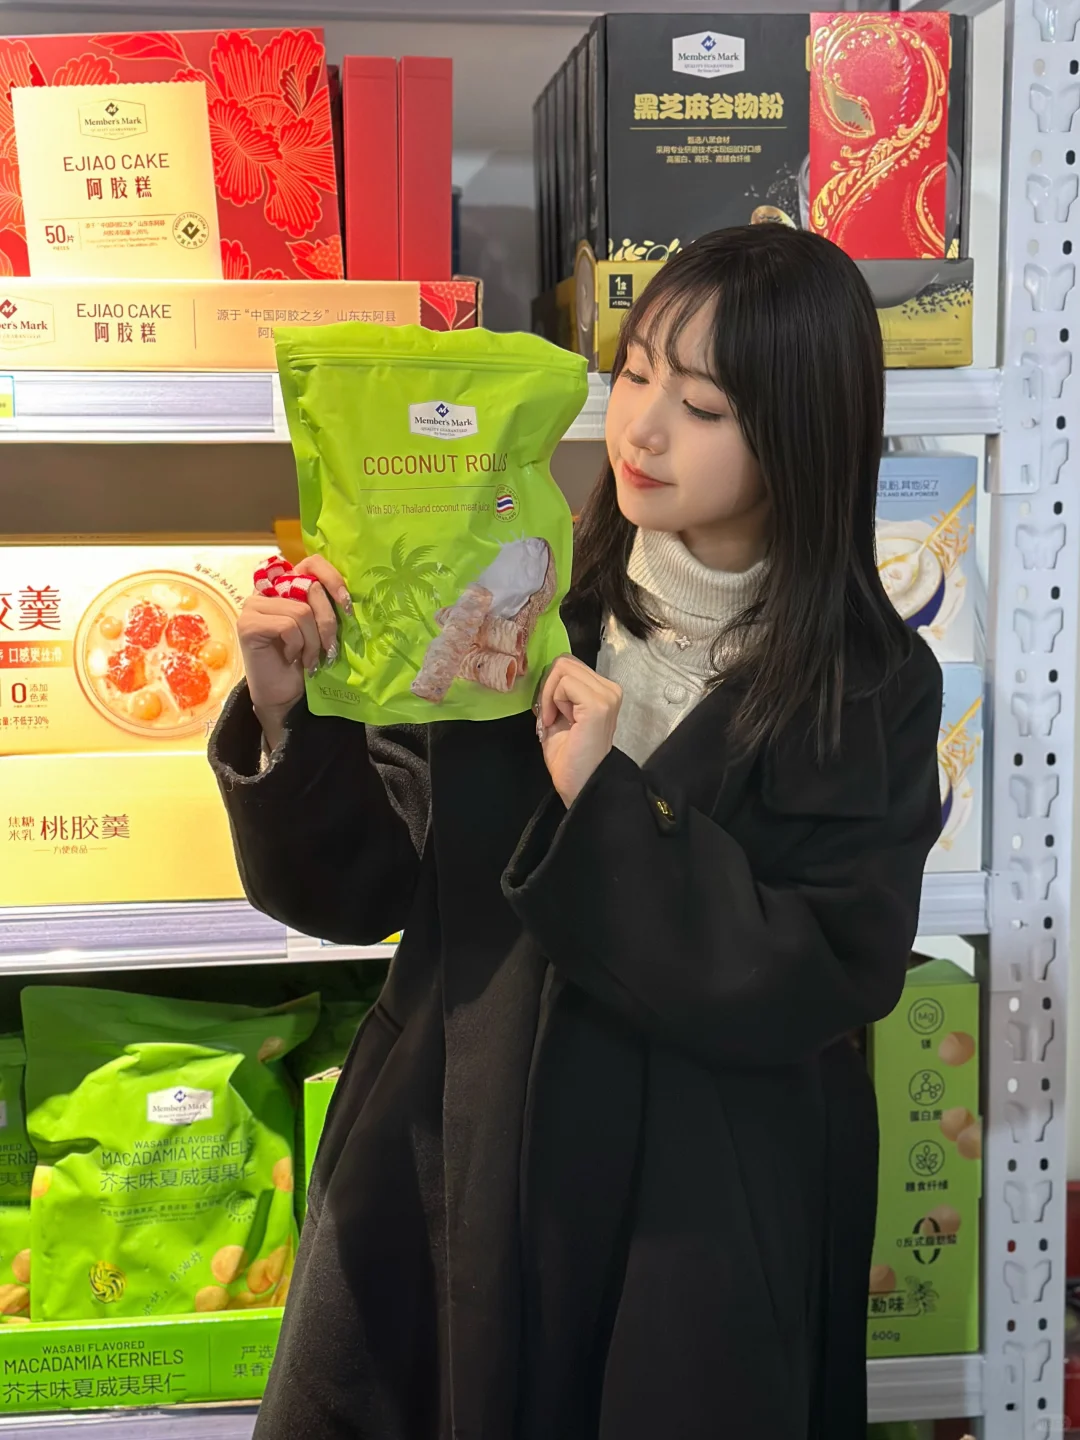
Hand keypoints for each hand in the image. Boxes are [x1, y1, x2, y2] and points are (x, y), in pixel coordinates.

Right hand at [238, 555, 351, 748]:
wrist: (283, 694)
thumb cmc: (304, 661)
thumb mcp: (320, 628)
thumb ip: (325, 606)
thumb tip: (349, 596)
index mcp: (286, 586)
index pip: (311, 564)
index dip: (333, 578)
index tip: (347, 606)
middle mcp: (267, 590)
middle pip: (310, 588)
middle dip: (328, 622)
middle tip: (330, 649)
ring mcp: (254, 605)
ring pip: (301, 611)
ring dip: (313, 641)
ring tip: (310, 659)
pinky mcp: (247, 623)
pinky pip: (287, 626)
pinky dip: (297, 645)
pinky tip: (291, 658)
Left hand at [537, 655, 621, 807]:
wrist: (581, 784)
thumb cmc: (570, 757)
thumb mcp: (560, 715)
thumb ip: (558, 692)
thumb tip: (545, 675)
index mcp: (603, 691)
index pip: (569, 665)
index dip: (551, 686)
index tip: (550, 713)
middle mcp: (610, 689)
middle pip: (565, 662)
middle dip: (549, 688)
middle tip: (550, 717)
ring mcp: (607, 695)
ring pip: (563, 669)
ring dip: (550, 695)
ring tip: (556, 720)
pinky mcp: (598, 704)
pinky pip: (564, 684)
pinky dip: (553, 701)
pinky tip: (558, 722)